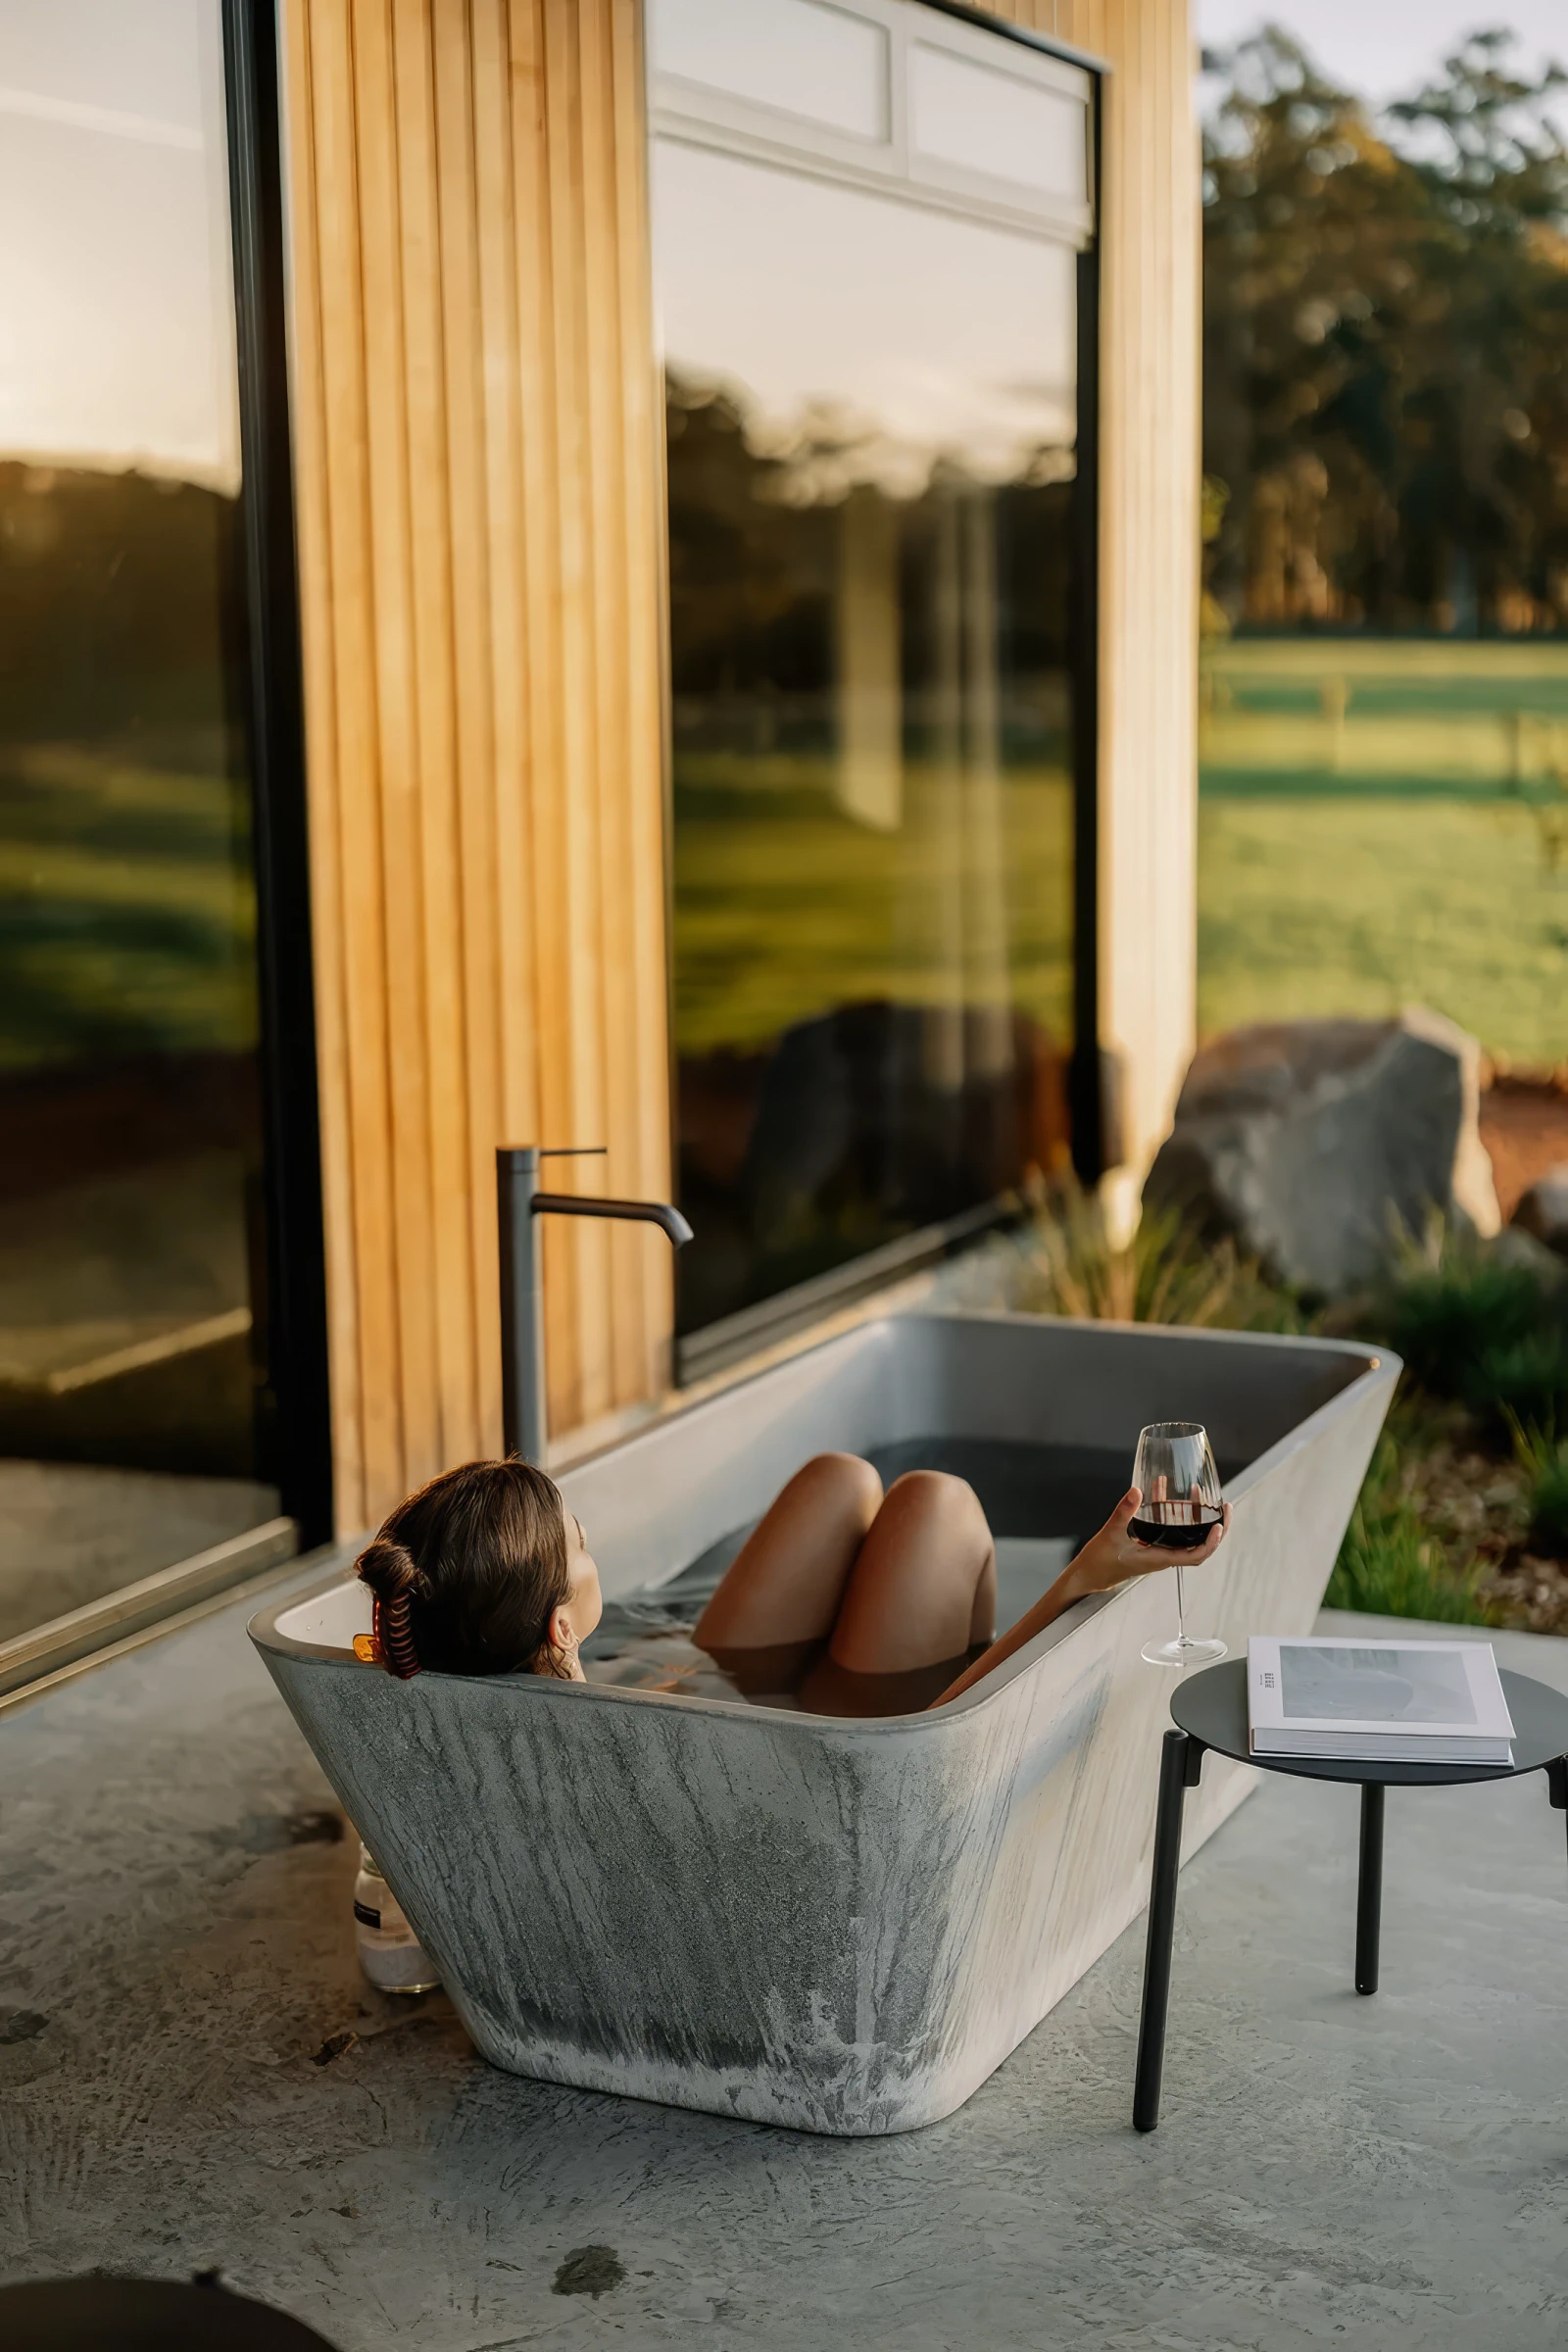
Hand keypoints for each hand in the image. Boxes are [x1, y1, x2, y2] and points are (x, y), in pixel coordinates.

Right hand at [1067, 1486, 1230, 1597]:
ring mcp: (1158, 1552)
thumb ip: (1124, 1512)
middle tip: (1223, 1507)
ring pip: (1186, 1538)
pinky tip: (1164, 1496)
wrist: (1087, 1576)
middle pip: (1200, 1547)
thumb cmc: (1099, 1563)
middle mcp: (1164, 1557)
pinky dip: (1173, 1515)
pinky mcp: (1150, 1547)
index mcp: (1159, 1559)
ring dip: (1196, 1520)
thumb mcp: (1111, 1534)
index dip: (1212, 1542)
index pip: (1196, 1555)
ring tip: (1199, 1496)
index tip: (1219, 1524)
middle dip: (1215, 1528)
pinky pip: (1170, 1532)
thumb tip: (1137, 1492)